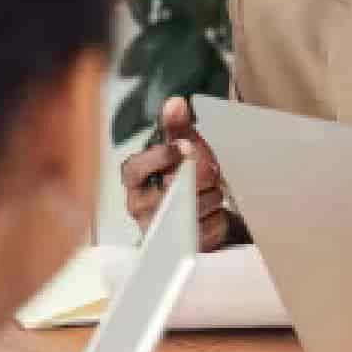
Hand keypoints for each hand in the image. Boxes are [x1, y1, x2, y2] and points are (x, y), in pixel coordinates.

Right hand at [119, 97, 237, 249]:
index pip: (135, 168)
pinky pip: (208, 229)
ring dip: (212, 197)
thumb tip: (176, 103)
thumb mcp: (179, 151)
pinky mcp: (180, 248)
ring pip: (196, 208)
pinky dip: (218, 219)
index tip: (181, 148)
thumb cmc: (180, 180)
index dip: (159, 157)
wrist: (191, 218)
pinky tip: (212, 214)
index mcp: (134, 179)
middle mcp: (139, 205)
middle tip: (212, 170)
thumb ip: (176, 128)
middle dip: (201, 176)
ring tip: (209, 193)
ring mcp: (158, 230)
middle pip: (173, 188)